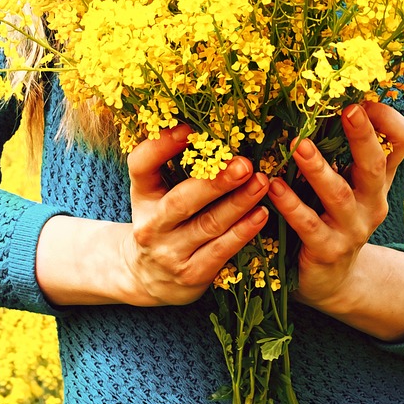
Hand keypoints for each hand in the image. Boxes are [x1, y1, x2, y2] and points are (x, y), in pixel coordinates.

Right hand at [124, 125, 269, 305]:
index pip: (141, 166)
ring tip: (262, 183)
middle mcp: (150, 226)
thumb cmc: (161, 221)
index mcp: (141, 196)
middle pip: (181, 201)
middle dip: (215, 182)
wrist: (147, 277)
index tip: (189, 128)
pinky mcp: (191, 275)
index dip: (161, 146)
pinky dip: (243, 232)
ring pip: (208, 226)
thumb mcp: (155, 192)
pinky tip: (261, 214)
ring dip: (238, 203)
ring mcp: (170, 253)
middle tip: (244, 164)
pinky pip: (221, 251)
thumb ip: (172, 164)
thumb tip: (208, 126)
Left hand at [268, 102, 403, 311]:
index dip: (387, 119)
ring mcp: (352, 228)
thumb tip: (333, 96)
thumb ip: (347, 148)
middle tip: (350, 109)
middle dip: (363, 137)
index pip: (401, 141)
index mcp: (379, 178)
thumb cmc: (336, 217)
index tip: (363, 99)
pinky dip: (291, 205)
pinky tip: (273, 187)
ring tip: (300, 146)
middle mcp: (372, 201)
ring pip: (339, 195)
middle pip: (376, 164)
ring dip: (319, 169)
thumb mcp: (351, 183)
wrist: (335, 280)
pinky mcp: (328, 250)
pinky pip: (309, 225)